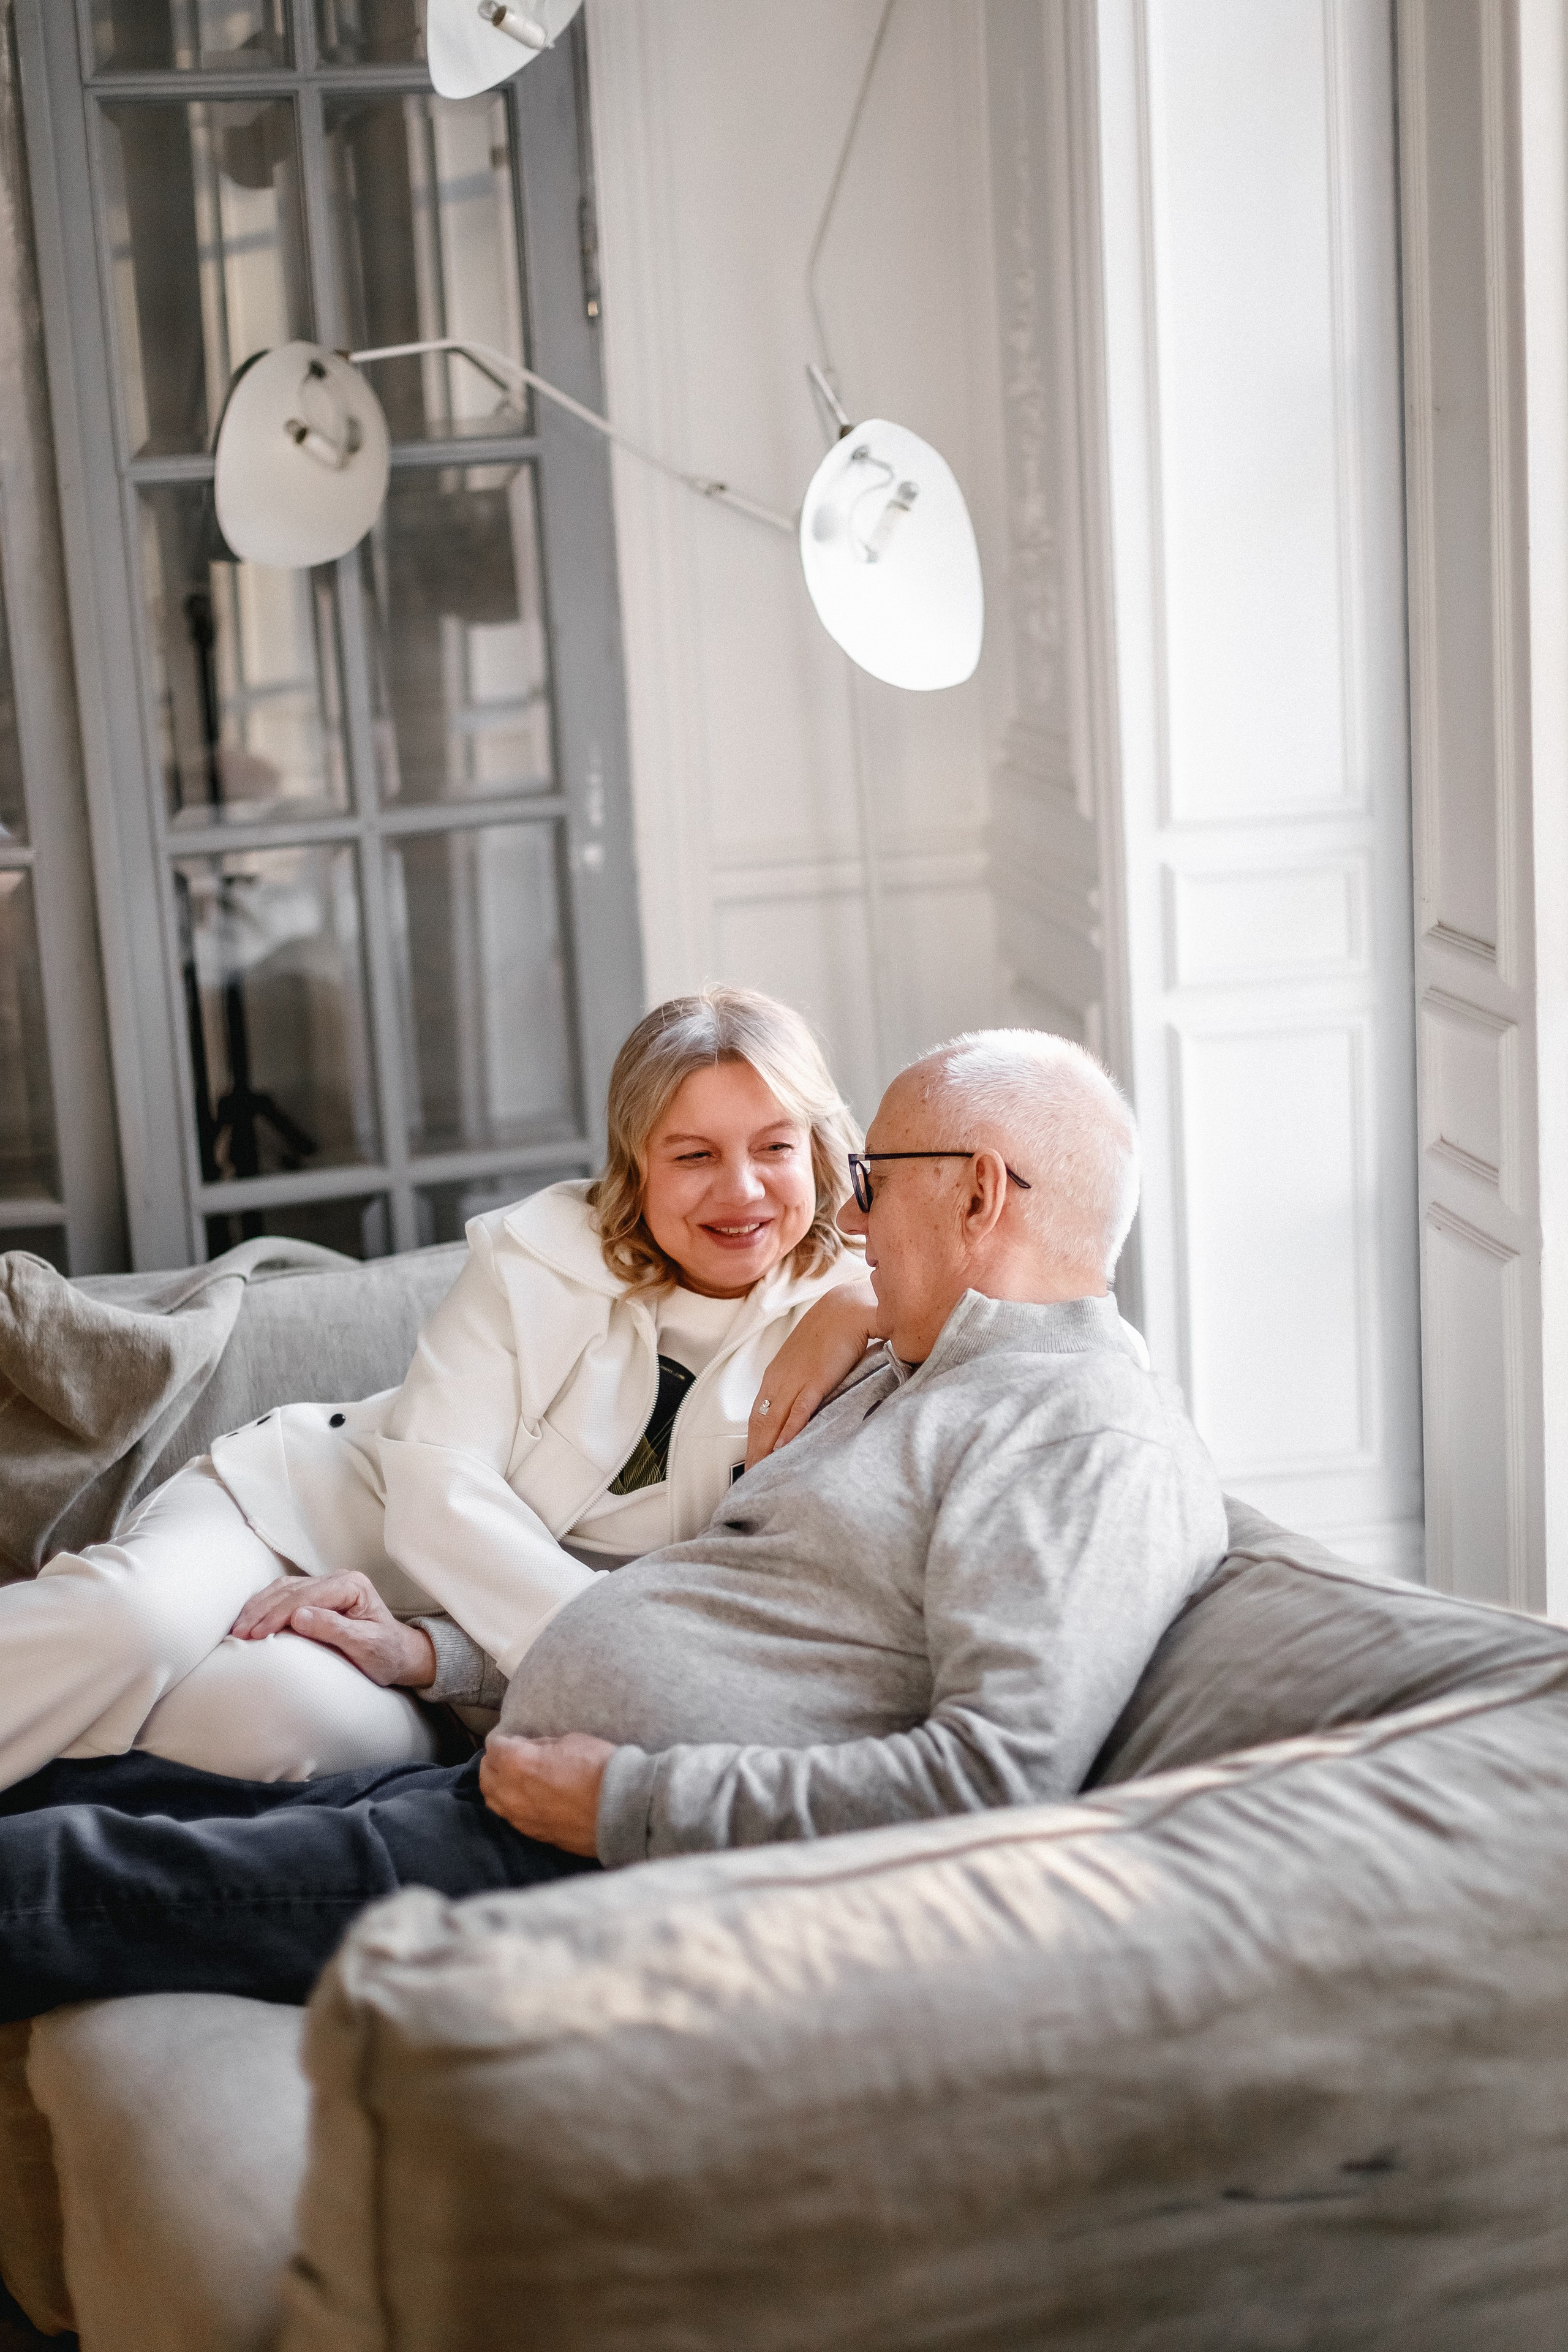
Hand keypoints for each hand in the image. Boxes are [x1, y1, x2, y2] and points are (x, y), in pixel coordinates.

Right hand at [228, 1571, 436, 1688]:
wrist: (399, 1655)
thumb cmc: (386, 1653)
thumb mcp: (366, 1645)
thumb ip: (334, 1629)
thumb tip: (298, 1616)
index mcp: (352, 1586)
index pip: (306, 1596)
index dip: (277, 1614)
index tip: (255, 1634)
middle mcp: (338, 1579)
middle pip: (291, 1590)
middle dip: (262, 1611)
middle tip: (239, 1634)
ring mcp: (327, 1585)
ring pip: (283, 1589)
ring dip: (258, 1607)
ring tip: (238, 1629)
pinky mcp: (318, 1595)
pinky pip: (285, 1594)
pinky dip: (264, 1606)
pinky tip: (250, 1619)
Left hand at [479, 1731, 613, 1854]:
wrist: (621, 1809)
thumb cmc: (598, 1768)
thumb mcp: (570, 1741)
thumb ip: (541, 1746)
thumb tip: (526, 1748)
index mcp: (517, 1763)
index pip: (494, 1747)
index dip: (505, 1739)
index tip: (515, 1739)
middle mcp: (510, 1792)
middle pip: (486, 1774)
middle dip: (495, 1762)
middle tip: (511, 1756)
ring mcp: (520, 1817)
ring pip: (492, 1800)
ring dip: (498, 1785)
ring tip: (513, 1779)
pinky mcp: (533, 1834)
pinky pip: (509, 1817)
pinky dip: (511, 1805)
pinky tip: (526, 1799)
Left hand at [746, 1281, 879, 1465]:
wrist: (849, 1307)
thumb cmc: (833, 1332)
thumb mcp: (811, 1361)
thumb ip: (805, 1383)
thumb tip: (805, 1406)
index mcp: (777, 1374)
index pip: (758, 1414)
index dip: (753, 1441)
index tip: (751, 1462)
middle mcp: (780, 1378)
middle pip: (760, 1423)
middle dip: (754, 1453)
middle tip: (751, 1479)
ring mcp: (796, 1379)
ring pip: (773, 1421)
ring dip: (765, 1449)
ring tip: (762, 1473)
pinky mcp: (817, 1379)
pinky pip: (799, 1410)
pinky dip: (789, 1430)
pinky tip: (783, 1448)